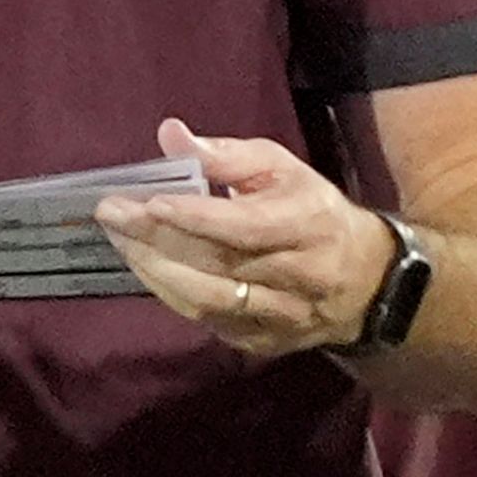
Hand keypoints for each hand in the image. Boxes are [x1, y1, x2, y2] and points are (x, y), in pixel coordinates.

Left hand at [96, 118, 395, 356]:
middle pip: (218, 264)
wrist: (365, 280)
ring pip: (209, 300)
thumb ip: (226, 154)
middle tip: (112, 215)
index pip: (244, 226)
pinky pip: (209, 322)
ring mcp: (281, 317)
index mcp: (307, 224)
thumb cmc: (312, 211)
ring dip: (155, 272)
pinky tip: (148, 268)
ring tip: (121, 242)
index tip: (147, 201)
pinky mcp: (265, 342)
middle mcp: (298, 276)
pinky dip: (172, 295)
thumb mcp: (281, 168)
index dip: (195, 217)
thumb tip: (171, 135)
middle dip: (157, 240)